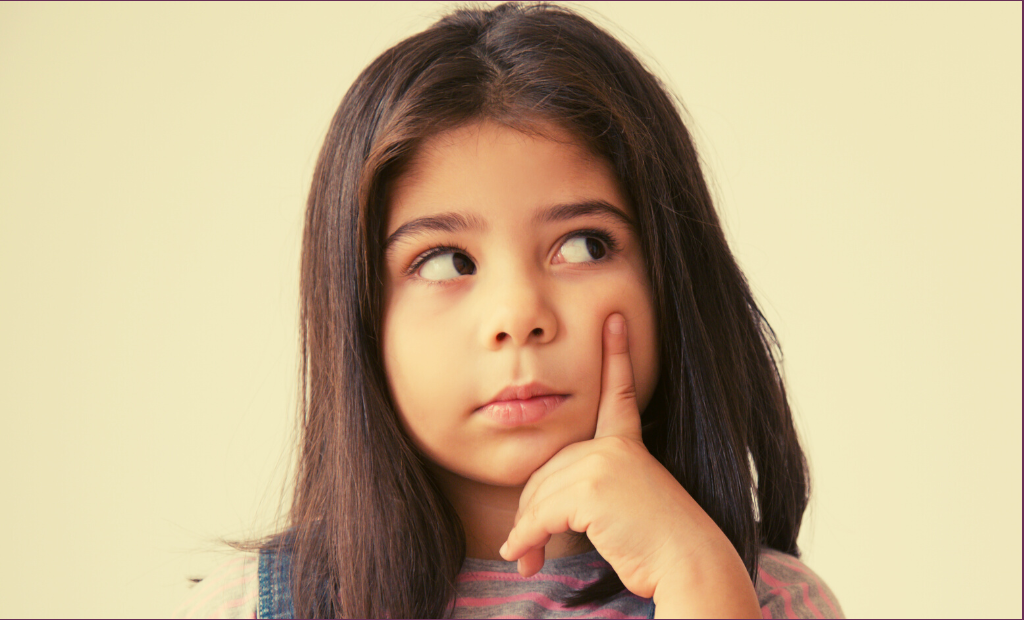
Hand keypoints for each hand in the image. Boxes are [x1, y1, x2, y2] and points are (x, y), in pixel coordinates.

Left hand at [499, 313, 759, 616]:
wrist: (688, 562)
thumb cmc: (657, 544)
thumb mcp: (625, 505)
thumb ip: (589, 490)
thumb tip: (530, 521)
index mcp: (627, 445)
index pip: (617, 394)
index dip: (617, 355)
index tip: (615, 319)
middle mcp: (614, 447)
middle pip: (547, 471)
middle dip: (531, 512)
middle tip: (524, 548)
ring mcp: (603, 462)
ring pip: (539, 496)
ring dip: (527, 534)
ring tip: (527, 560)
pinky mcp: (592, 488)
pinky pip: (540, 515)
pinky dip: (527, 541)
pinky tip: (525, 559)